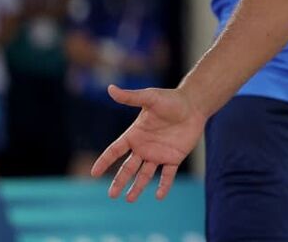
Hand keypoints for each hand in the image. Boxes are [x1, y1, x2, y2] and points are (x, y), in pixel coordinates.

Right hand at [90, 85, 205, 201]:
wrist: (194, 104)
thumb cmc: (171, 99)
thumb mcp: (150, 98)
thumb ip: (130, 97)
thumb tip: (110, 88)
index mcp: (135, 134)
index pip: (115, 150)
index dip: (104, 161)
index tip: (93, 173)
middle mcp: (144, 147)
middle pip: (128, 167)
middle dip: (119, 181)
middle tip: (112, 195)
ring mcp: (158, 154)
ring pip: (145, 175)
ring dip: (137, 187)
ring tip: (129, 199)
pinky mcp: (174, 158)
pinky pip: (167, 175)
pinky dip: (163, 186)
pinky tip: (159, 196)